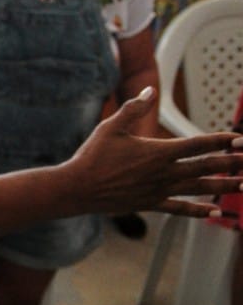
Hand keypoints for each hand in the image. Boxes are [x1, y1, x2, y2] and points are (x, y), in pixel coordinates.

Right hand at [66, 88, 242, 217]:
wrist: (78, 188)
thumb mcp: (111, 127)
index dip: (221, 141)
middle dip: (232, 163)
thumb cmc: (92, 156)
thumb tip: (150, 90)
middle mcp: (164, 173)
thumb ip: (133, 108)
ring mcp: (159, 190)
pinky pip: (180, 209)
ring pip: (200, 189)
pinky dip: (198, 211)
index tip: (239, 139)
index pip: (198, 144)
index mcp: (158, 152)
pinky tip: (214, 213)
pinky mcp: (151, 204)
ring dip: (225, 187)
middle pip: (206, 167)